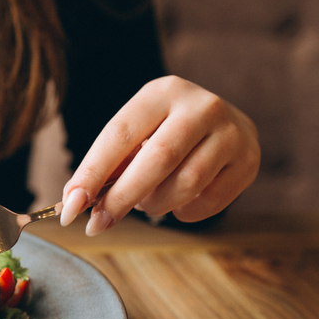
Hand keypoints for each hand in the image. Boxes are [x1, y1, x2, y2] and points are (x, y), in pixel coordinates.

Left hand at [60, 76, 259, 234]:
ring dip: (155, 204)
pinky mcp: (249, 161)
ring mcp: (232, 132)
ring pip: (184, 185)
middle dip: (121, 198)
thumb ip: (106, 167)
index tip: (70, 208)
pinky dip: (184, 211)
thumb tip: (74, 203)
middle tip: (96, 225)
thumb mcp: (133, 137)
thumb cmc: (162, 133)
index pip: (119, 135)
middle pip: (156, 160)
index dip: (92, 174)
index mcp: (162, 92)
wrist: (219, 125)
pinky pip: (208, 202)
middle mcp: (202, 106)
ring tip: (147, 201)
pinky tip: (178, 201)